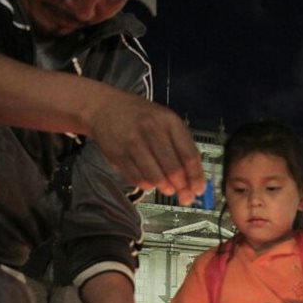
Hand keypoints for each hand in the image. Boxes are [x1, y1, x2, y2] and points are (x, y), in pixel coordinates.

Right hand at [89, 88, 207, 204]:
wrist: (104, 108)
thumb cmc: (140, 116)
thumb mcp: (165, 121)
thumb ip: (180, 146)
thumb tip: (193, 178)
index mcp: (169, 121)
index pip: (189, 155)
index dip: (196, 177)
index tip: (199, 190)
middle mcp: (152, 130)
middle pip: (174, 169)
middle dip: (181, 187)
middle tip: (184, 194)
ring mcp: (133, 142)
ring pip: (156, 177)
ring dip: (164, 187)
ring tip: (167, 188)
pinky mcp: (118, 154)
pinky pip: (138, 178)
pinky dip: (147, 185)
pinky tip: (150, 182)